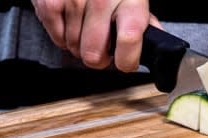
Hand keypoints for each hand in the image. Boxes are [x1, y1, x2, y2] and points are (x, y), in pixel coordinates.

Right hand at [31, 0, 158, 71]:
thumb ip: (145, 22)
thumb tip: (156, 43)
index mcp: (130, 0)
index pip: (129, 39)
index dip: (126, 60)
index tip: (125, 61)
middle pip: (94, 55)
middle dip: (98, 58)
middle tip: (101, 47)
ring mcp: (75, 0)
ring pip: (74, 48)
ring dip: (79, 44)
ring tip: (86, 27)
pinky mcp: (51, 2)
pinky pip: (57, 38)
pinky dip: (62, 36)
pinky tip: (72, 22)